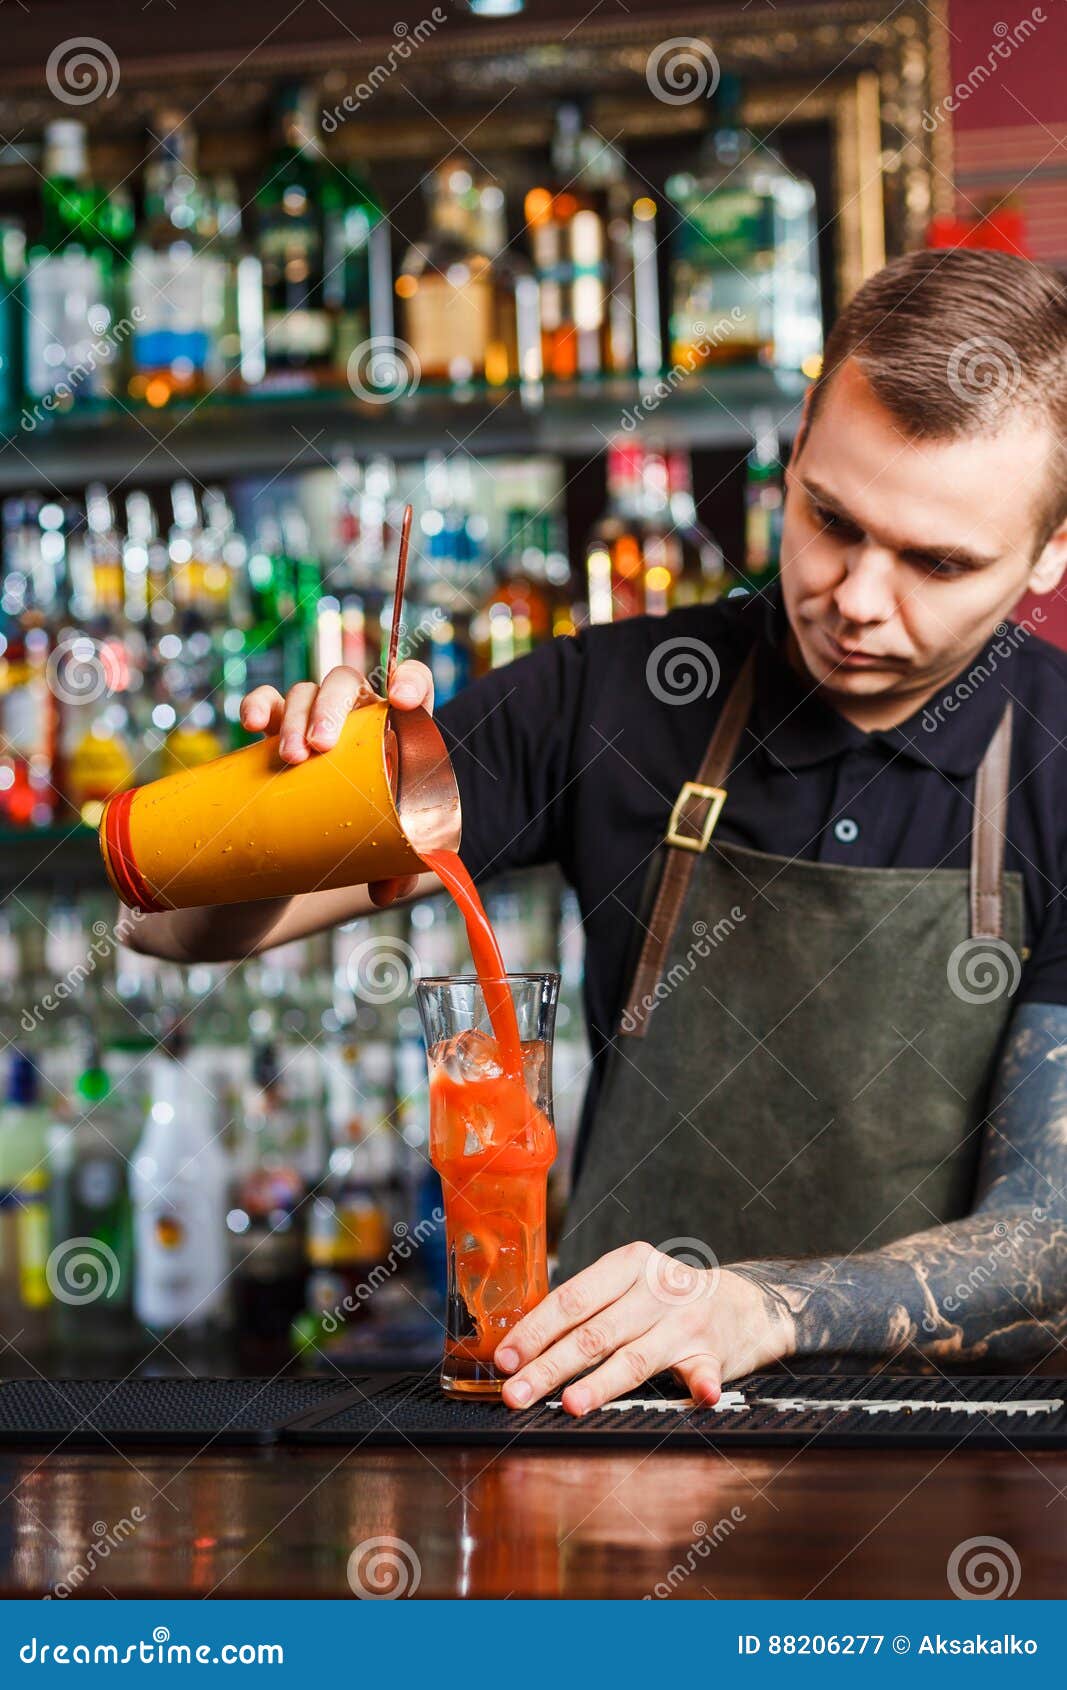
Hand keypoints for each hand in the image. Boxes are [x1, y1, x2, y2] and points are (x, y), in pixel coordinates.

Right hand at [239, 660, 433, 906]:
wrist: (316, 838)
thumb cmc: (363, 833)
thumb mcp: (384, 851)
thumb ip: (395, 869)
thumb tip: (386, 892)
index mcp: (396, 728)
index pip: (413, 684)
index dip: (411, 680)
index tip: (402, 701)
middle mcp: (356, 713)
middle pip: (346, 683)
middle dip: (331, 707)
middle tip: (320, 747)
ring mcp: (316, 716)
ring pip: (305, 692)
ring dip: (296, 718)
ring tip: (290, 760)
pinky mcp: (280, 726)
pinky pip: (268, 701)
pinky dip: (259, 705)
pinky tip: (253, 724)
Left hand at [492, 1243, 794, 1414]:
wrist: (744, 1303)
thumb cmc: (668, 1298)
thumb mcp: (631, 1284)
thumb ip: (589, 1307)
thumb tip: (523, 1347)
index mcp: (628, 1264)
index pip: (571, 1299)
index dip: (534, 1331)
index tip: (505, 1359)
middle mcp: (656, 1289)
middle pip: (594, 1333)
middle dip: (549, 1367)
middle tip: (516, 1394)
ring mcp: (686, 1322)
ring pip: (634, 1358)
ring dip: (602, 1384)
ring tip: (572, 1404)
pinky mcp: (714, 1353)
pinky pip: (703, 1372)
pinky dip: (702, 1386)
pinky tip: (700, 1397)